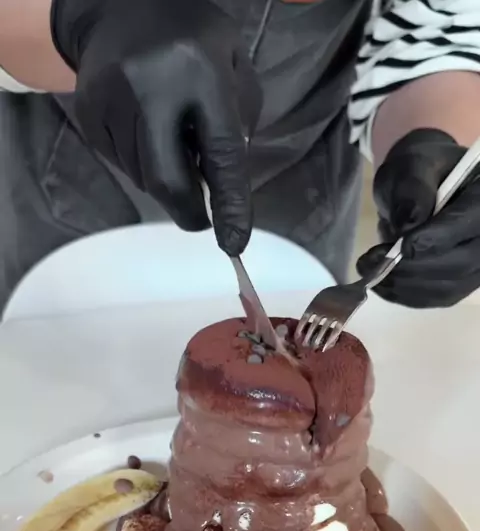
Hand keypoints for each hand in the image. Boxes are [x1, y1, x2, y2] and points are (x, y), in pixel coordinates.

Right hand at [51, 0, 261, 254]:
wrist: (121, 5)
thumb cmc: (193, 40)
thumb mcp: (234, 64)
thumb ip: (238, 121)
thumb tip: (225, 186)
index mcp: (201, 72)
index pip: (220, 154)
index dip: (229, 204)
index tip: (234, 242)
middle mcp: (151, 87)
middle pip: (165, 180)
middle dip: (187, 211)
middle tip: (202, 218)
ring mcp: (112, 100)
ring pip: (143, 177)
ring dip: (166, 180)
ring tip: (174, 143)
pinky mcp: (89, 113)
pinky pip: (121, 164)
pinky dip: (142, 164)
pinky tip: (147, 132)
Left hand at [357, 129, 479, 307]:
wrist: (422, 186)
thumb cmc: (419, 170)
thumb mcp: (412, 165)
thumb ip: (412, 188)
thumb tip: (410, 222)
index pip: (469, 223)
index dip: (435, 240)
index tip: (398, 247)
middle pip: (463, 263)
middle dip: (413, 268)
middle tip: (372, 263)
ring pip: (451, 287)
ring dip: (407, 287)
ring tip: (372, 273)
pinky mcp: (466, 279)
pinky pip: (442, 297)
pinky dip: (410, 296)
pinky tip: (385, 286)